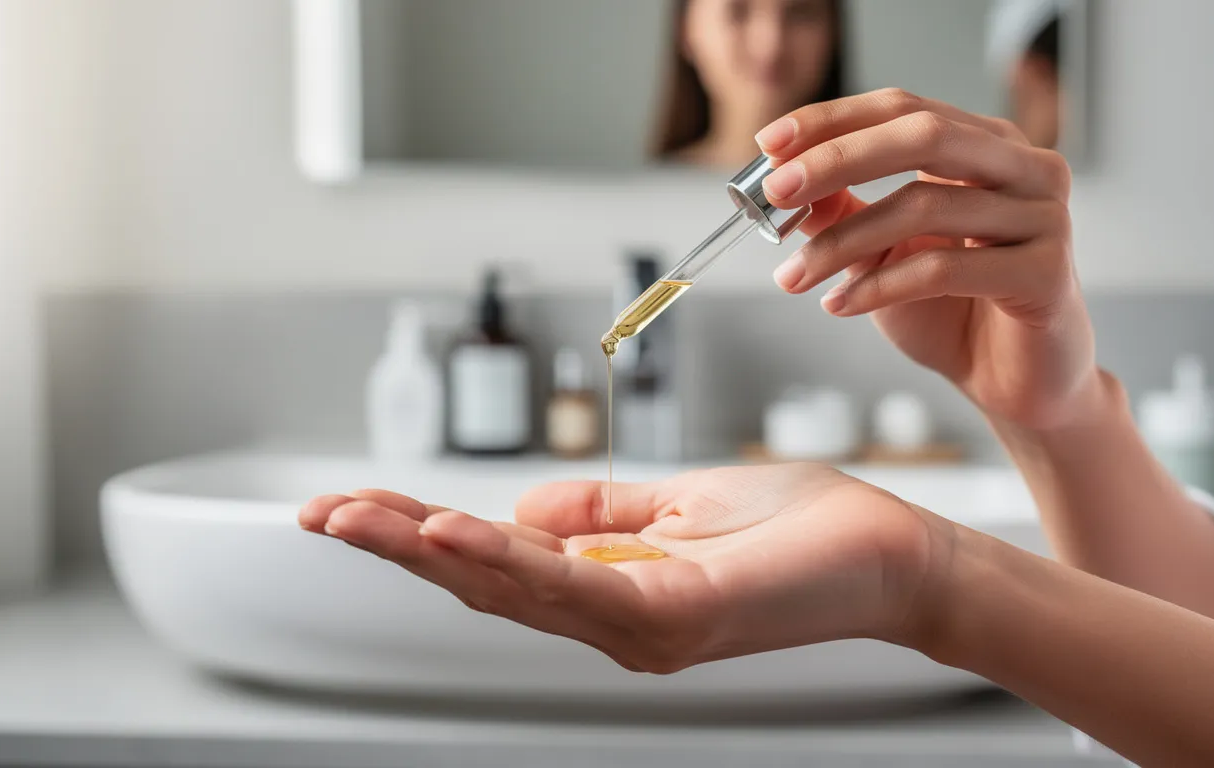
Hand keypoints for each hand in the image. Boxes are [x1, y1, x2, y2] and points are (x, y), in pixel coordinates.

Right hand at [298, 464, 945, 673]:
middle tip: (320, 514)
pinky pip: (576, 588)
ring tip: (358, 518)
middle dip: (396, 548)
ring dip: (427, 551)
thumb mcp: (678, 501)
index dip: (418, 538)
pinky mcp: (676, 617)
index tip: (350, 506)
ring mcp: (640, 628)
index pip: (495, 563)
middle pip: (483, 582)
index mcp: (609, 589)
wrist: (893, 552)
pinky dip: (507, 557)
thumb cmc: (799, 528)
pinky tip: (450, 529)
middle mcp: (613, 621)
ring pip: (512, 588)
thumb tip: (522, 506)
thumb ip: (599, 510)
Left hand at [756, 88, 1099, 429]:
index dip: (833, 121)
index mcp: (986, 144)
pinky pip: (944, 270)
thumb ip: (843, 210)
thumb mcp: (882, 251)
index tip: (769, 143)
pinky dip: (880, 286)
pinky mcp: (1046, 272)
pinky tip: (840, 305)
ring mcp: (1044, 216)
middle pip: (923, 136)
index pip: (903, 108)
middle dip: (838, 159)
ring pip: (925, 206)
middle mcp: (1024, 167)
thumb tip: (784, 178)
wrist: (1011, 381)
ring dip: (843, 243)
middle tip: (775, 191)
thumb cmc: (951, 310)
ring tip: (794, 276)